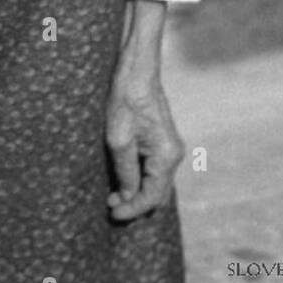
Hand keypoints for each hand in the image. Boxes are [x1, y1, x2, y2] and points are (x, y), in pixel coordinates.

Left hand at [105, 0, 182, 221]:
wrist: (136, 69)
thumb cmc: (126, 99)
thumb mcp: (118, 139)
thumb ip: (125, 172)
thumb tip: (127, 197)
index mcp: (166, 156)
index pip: (151, 197)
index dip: (131, 209)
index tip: (111, 213)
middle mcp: (173, 154)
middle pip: (157, 194)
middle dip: (134, 203)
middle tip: (110, 205)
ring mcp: (169, 147)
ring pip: (155, 182)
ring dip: (136, 191)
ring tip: (112, 194)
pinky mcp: (161, 140)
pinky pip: (153, 168)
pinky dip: (139, 178)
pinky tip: (121, 177)